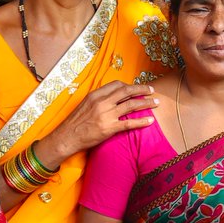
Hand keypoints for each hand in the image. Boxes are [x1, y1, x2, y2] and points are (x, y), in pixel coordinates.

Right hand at [38, 82, 157, 164]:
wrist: (67, 137)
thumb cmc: (75, 122)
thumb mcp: (85, 104)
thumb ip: (99, 98)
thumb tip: (113, 96)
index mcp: (96, 95)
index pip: (117, 85)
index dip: (129, 85)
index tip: (136, 87)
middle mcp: (102, 102)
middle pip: (127, 91)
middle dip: (142, 90)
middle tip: (152, 91)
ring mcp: (107, 115)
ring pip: (132, 105)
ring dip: (146, 103)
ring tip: (156, 102)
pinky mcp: (110, 128)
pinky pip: (130, 123)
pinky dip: (142, 121)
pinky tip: (150, 120)